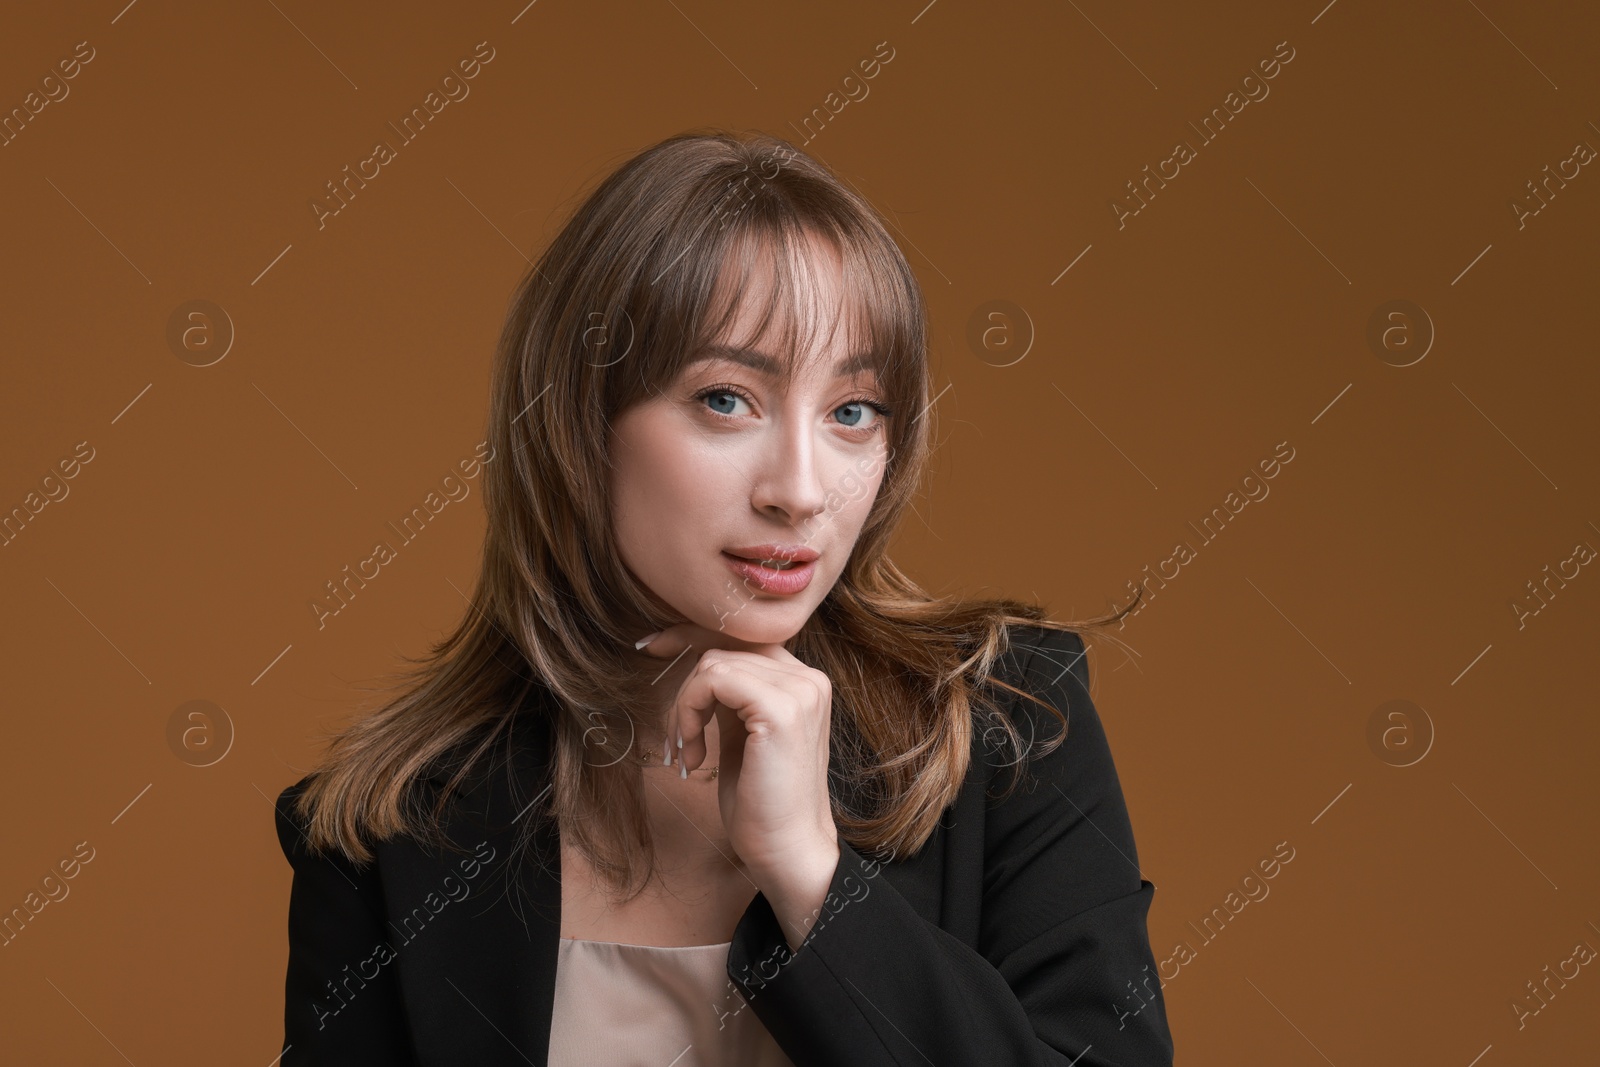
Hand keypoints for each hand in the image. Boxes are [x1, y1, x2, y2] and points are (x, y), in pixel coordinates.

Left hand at [637, 622, 840, 941]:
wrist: (788, 851)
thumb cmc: (762, 803)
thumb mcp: (742, 735)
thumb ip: (731, 696)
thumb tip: (695, 661)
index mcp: (802, 682)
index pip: (743, 637)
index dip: (692, 635)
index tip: (651, 645)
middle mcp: (807, 678)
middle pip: (723, 646)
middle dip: (683, 680)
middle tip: (672, 728)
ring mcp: (798, 691)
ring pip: (712, 663)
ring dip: (685, 706)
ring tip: (687, 749)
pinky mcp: (779, 709)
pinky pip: (712, 681)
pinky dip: (689, 712)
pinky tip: (693, 752)